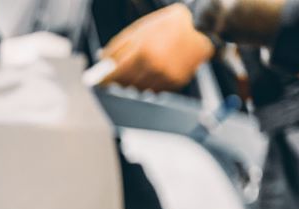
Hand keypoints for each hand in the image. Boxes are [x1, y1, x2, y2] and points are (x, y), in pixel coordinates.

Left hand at [100, 4, 214, 91]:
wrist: (200, 29)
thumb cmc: (165, 27)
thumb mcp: (139, 30)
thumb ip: (117, 47)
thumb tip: (101, 61)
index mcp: (142, 50)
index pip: (115, 74)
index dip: (104, 80)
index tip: (98, 83)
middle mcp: (154, 66)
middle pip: (125, 85)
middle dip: (120, 80)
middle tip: (120, 75)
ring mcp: (166, 76)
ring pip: (139, 90)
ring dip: (135, 83)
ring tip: (143, 68)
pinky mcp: (176, 83)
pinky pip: (155, 90)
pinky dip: (150, 84)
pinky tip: (156, 71)